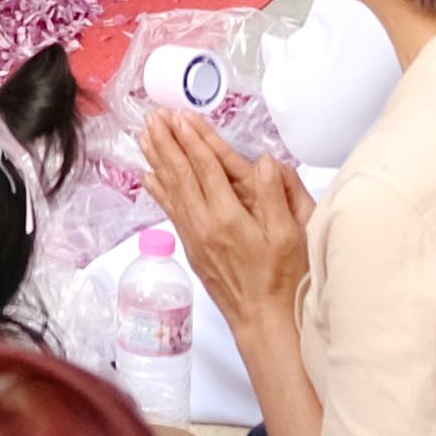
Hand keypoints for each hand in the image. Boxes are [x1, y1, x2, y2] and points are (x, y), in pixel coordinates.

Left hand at [137, 109, 312, 340]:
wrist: (263, 319)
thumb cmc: (282, 280)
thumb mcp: (290, 235)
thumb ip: (274, 195)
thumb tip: (265, 161)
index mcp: (228, 218)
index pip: (206, 169)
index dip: (193, 140)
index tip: (180, 117)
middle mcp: (205, 225)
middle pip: (181, 174)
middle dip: (167, 142)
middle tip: (154, 116)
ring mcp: (195, 237)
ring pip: (171, 190)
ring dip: (158, 160)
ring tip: (145, 136)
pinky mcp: (192, 248)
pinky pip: (171, 211)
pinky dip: (159, 190)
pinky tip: (150, 176)